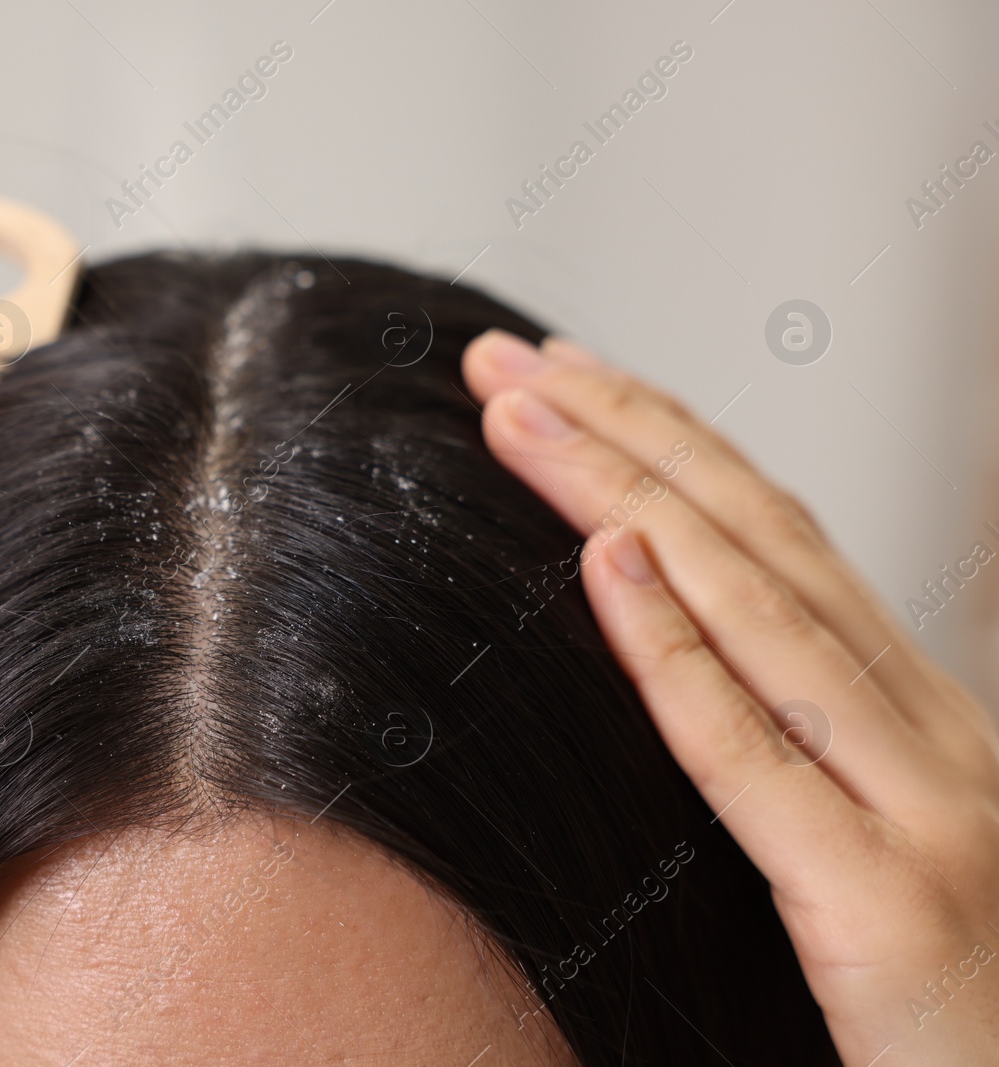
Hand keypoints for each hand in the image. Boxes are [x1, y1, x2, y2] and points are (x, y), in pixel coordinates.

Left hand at [464, 330, 998, 1063]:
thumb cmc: (950, 1007)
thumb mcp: (871, 845)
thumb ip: (798, 751)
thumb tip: (667, 647)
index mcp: (918, 718)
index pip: (777, 541)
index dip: (670, 442)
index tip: (572, 376)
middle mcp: (930, 735)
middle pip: (753, 542)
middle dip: (624, 431)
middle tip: (509, 357)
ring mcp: (923, 811)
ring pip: (751, 610)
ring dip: (623, 493)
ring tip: (521, 412)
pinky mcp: (888, 908)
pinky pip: (754, 755)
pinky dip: (674, 647)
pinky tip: (607, 559)